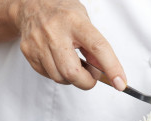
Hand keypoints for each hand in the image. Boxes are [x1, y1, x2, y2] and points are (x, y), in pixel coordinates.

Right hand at [10, 0, 125, 89]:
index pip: (98, 47)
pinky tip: (60, 62)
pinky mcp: (29, 53)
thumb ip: (95, 46)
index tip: (120, 83)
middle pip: (72, 72)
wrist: (30, 5)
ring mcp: (39, 43)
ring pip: (60, 78)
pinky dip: (59, 75)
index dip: (112, 67)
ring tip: (74, 64)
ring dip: (72, 79)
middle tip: (91, 76)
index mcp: (74, 21)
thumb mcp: (84, 22)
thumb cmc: (62, 14)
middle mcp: (55, 32)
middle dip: (86, 82)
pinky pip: (49, 76)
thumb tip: (106, 71)